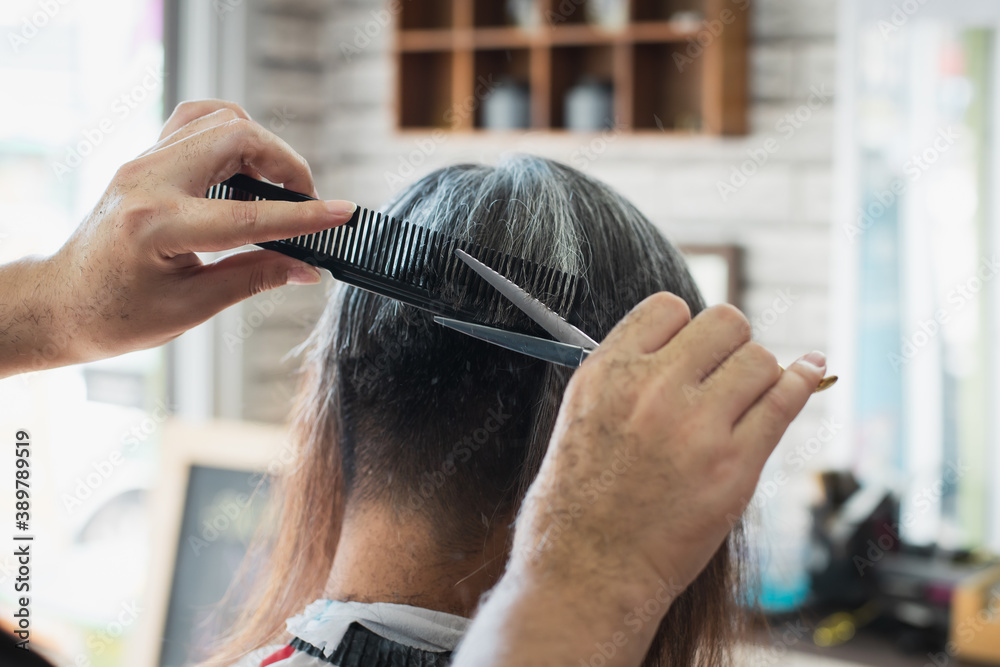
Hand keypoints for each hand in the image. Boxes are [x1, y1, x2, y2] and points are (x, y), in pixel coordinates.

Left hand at [0, 100, 354, 375]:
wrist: (61, 303)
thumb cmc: (116, 314)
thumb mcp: (191, 306)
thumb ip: (254, 277)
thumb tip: (305, 267)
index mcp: (158, 226)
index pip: (249, 214)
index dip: (304, 216)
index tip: (341, 214)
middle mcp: (148, 181)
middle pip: (236, 137)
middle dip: (286, 164)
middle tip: (307, 202)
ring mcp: (142, 162)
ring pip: (219, 119)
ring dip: (261, 145)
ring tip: (279, 185)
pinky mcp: (144, 159)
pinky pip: (196, 120)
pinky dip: (232, 132)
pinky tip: (247, 163)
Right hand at [453, 294, 824, 666]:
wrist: (586, 572)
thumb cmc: (574, 505)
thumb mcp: (578, 419)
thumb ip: (622, 378)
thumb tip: (674, 352)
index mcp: (606, 373)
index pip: (668, 308)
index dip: (685, 327)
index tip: (691, 350)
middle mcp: (651, 388)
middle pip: (723, 322)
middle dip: (729, 343)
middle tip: (724, 373)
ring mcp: (696, 425)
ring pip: (759, 358)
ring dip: (758, 372)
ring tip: (747, 398)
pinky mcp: (734, 465)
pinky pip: (785, 400)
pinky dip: (803, 380)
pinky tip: (811, 370)